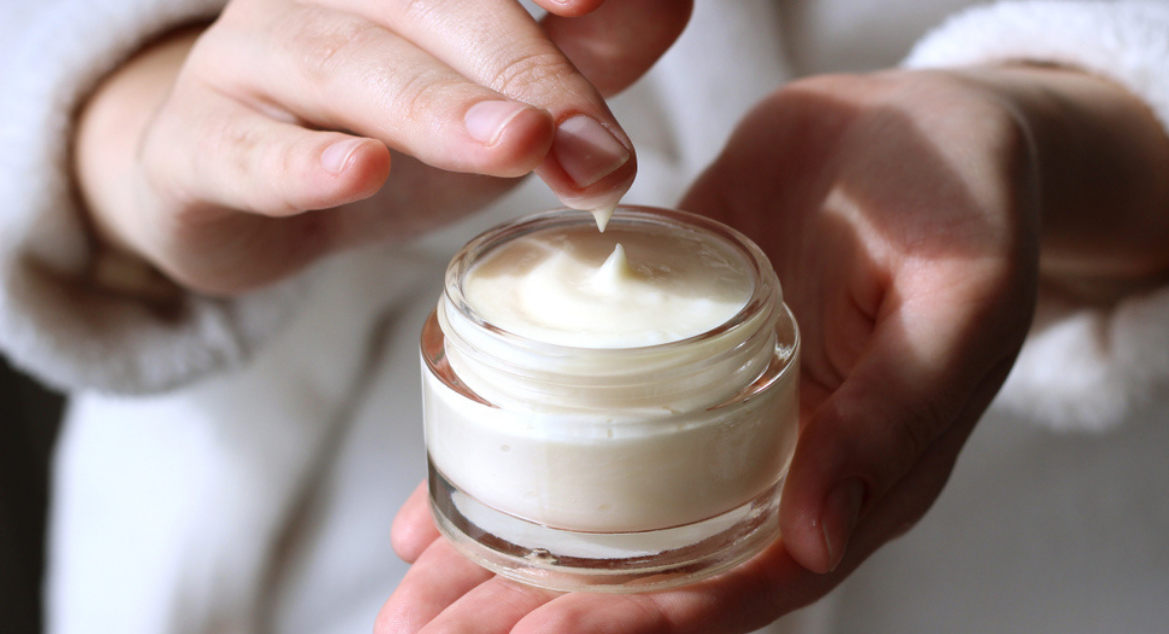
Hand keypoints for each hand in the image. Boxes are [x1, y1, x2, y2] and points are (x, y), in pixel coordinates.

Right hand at [74, 0, 691, 293]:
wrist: (241, 189)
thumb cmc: (389, 129)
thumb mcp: (494, 94)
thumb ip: (580, 56)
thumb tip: (667, 1)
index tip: (602, 6)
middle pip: (437, 6)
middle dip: (526, 72)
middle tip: (596, 145)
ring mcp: (253, 56)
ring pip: (347, 64)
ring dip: (437, 106)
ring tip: (514, 147)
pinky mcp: (197, 142)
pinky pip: (245, 147)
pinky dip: (303, 162)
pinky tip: (361, 172)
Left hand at [375, 67, 1168, 632]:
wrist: (921, 130)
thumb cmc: (964, 208)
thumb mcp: (955, 304)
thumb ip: (897, 416)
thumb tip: (817, 535)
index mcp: (852, 481)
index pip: (742, 579)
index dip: (648, 618)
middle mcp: (771, 470)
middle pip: (653, 572)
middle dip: (546, 614)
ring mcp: (711, 420)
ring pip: (604, 517)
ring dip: (507, 566)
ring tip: (411, 603)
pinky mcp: (664, 361)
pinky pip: (583, 430)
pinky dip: (512, 471)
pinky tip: (429, 509)